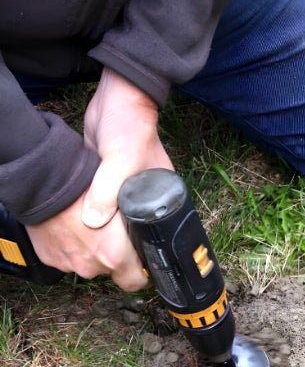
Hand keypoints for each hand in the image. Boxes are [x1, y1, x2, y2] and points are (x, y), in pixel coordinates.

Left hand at [27, 68, 173, 290]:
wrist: (117, 99)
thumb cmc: (131, 128)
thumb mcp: (122, 159)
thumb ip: (108, 190)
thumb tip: (92, 221)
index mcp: (161, 200)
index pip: (157, 240)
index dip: (143, 257)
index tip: (123, 267)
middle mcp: (147, 201)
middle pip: (134, 237)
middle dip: (118, 249)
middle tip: (96, 254)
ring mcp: (128, 194)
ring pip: (115, 226)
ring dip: (101, 232)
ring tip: (85, 240)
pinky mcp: (110, 187)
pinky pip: (102, 210)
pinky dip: (91, 216)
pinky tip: (79, 217)